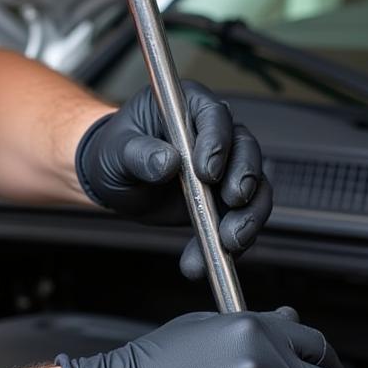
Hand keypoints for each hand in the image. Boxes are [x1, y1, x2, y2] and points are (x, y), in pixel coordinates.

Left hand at [75, 81, 273, 278]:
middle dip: (245, 180)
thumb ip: (139, 154)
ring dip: (247, 218)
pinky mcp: (223, 200)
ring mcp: (225, 167)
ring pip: (254, 189)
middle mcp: (215, 133)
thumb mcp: (117, 150)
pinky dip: (224, 245)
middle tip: (232, 204)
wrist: (114, 181)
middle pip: (247, 151)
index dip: (217, 142)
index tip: (207, 171)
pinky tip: (201, 262)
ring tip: (228, 243)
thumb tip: (167, 163)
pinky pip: (237, 221)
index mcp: (188, 106)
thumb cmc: (113, 152)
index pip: (215, 116)